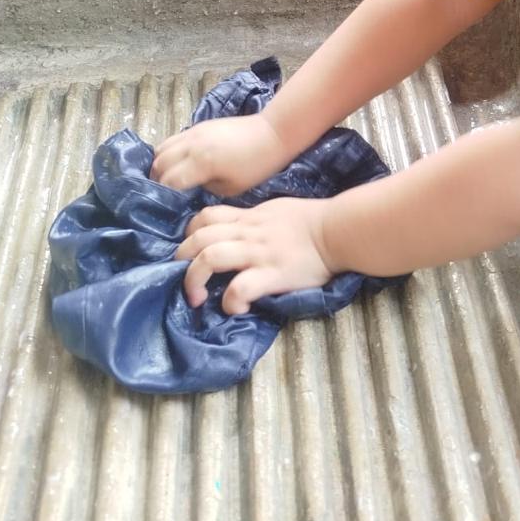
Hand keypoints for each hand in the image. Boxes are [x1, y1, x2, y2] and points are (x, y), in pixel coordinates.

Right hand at [151, 115, 288, 196]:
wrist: (271, 134)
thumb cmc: (257, 166)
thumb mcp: (232, 188)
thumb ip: (206, 188)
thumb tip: (190, 189)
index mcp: (201, 162)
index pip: (169, 181)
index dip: (165, 195)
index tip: (167, 206)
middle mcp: (192, 144)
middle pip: (160, 163)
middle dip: (158, 180)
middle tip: (164, 194)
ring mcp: (194, 132)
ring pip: (162, 148)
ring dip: (160, 164)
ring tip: (166, 178)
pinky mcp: (199, 125)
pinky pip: (173, 138)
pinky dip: (168, 152)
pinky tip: (176, 163)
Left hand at [174, 197, 334, 312]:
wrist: (338, 230)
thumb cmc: (313, 220)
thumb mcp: (277, 211)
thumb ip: (255, 221)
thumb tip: (240, 231)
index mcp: (248, 218)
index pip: (205, 217)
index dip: (189, 233)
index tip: (191, 250)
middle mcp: (247, 233)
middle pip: (198, 237)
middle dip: (181, 260)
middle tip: (185, 279)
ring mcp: (258, 253)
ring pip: (210, 258)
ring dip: (194, 280)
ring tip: (197, 299)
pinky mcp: (272, 274)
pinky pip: (240, 288)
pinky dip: (231, 302)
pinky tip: (236, 309)